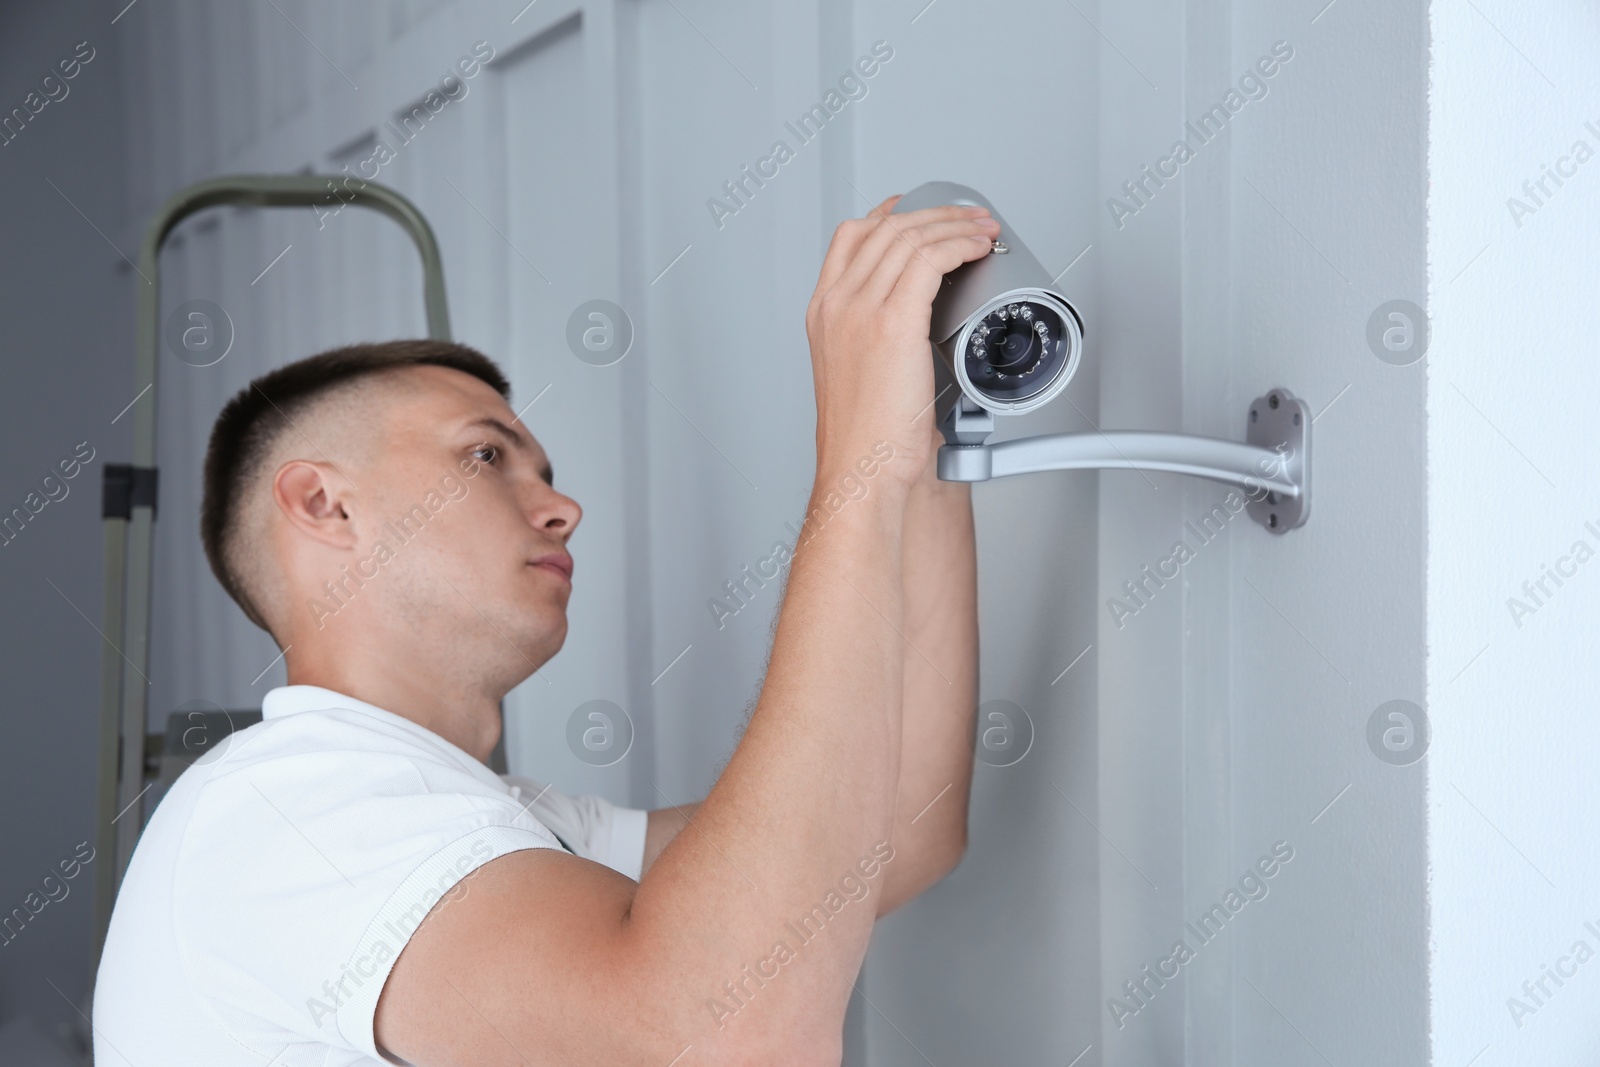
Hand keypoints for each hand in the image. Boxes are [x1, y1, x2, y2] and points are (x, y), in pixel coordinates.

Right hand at [804, 195, 998, 490]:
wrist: (860, 468)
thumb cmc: (866, 438)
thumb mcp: (860, 374)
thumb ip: (880, 339)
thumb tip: (922, 326)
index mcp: (824, 313)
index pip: (852, 236)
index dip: (890, 213)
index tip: (919, 209)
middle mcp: (837, 304)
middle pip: (885, 227)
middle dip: (935, 213)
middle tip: (969, 217)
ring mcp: (859, 309)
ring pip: (910, 237)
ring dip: (954, 224)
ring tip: (983, 229)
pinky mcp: (891, 323)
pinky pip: (929, 260)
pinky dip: (959, 245)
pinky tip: (977, 248)